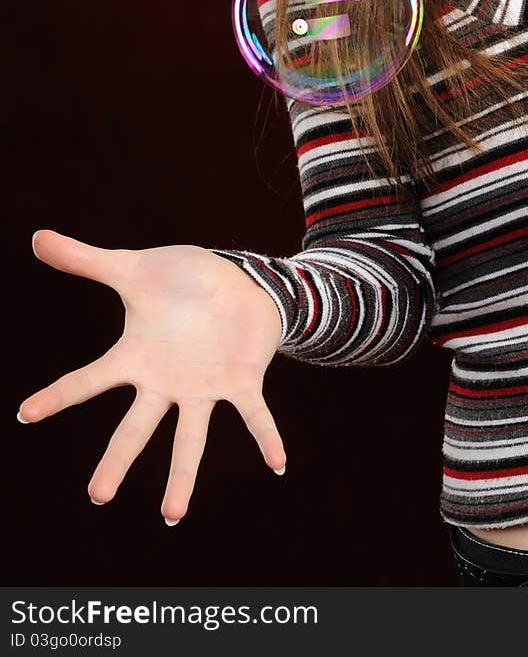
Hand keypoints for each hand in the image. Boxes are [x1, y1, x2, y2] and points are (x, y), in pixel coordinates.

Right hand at [18, 230, 285, 523]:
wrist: (237, 279)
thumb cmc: (182, 279)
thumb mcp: (132, 268)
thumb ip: (87, 260)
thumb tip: (35, 237)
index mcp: (137, 357)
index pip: (89, 379)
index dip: (58, 394)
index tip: (25, 413)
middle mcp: (167, 382)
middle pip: (136, 427)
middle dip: (118, 460)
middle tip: (98, 496)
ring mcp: (204, 387)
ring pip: (190, 438)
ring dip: (182, 475)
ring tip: (172, 514)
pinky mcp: (242, 381)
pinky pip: (255, 415)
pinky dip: (267, 438)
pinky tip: (278, 464)